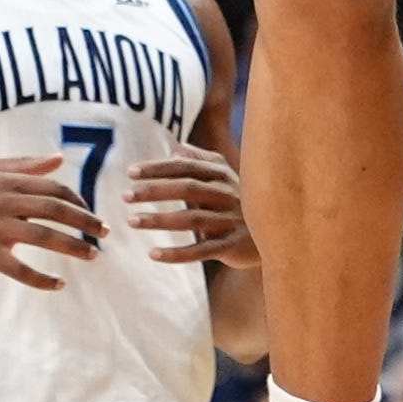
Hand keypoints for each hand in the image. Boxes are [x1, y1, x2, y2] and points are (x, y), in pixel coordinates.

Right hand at [0, 154, 104, 286]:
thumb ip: (23, 164)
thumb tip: (59, 158)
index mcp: (7, 181)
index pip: (53, 189)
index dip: (78, 201)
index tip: (92, 214)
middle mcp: (4, 202)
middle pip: (56, 210)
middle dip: (86, 221)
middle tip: (106, 233)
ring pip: (44, 237)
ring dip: (74, 247)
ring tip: (93, 256)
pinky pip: (19, 269)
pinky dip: (42, 279)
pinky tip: (59, 285)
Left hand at [120, 142, 254, 268]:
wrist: (277, 235)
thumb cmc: (242, 204)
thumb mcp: (227, 179)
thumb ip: (203, 162)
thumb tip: (177, 147)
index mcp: (223, 175)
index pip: (186, 167)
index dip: (158, 168)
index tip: (130, 173)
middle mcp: (228, 194)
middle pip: (187, 188)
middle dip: (154, 190)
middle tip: (125, 195)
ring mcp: (232, 221)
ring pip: (192, 219)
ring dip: (159, 220)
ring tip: (132, 221)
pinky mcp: (233, 246)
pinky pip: (202, 251)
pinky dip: (177, 253)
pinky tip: (153, 254)